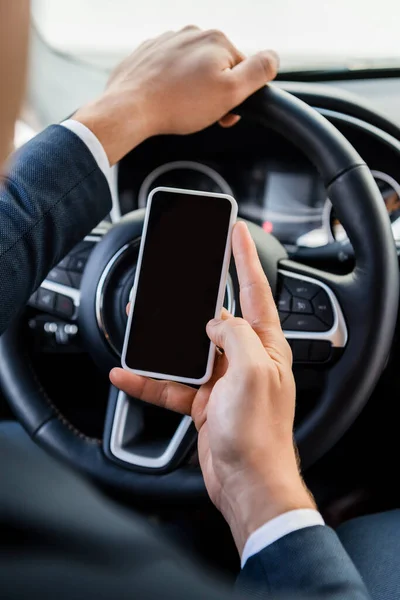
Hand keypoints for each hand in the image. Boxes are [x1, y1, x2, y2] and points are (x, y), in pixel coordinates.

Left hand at [73, 27, 278, 163]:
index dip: (237, 96)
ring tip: (181, 108)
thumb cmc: (179, 104)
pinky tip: (166, 101)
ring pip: (192, 70)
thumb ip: (258, 72)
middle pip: (216, 68)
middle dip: (215, 92)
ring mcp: (167, 41)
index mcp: (216, 39)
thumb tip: (273, 58)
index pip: (242, 69)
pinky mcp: (148, 54)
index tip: (224, 113)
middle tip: (203, 114)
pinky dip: (171, 86)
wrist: (131, 108)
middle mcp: (192, 33)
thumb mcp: (231, 92)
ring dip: (193, 90)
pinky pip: (169, 72)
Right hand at [110, 222, 314, 553]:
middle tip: (176, 278)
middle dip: (193, 297)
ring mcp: (223, 380)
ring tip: (140, 324)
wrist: (248, 482)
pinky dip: (149, 379)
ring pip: (187, 349)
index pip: (255, 291)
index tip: (236, 233)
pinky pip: (171, 383)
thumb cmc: (260, 434)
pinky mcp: (204, 401)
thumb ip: (233, 335)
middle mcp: (245, 359)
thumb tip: (214, 322)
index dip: (244, 259)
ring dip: (163, 339)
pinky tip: (129, 374)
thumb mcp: (252, 372)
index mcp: (264, 346)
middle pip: (215, 317)